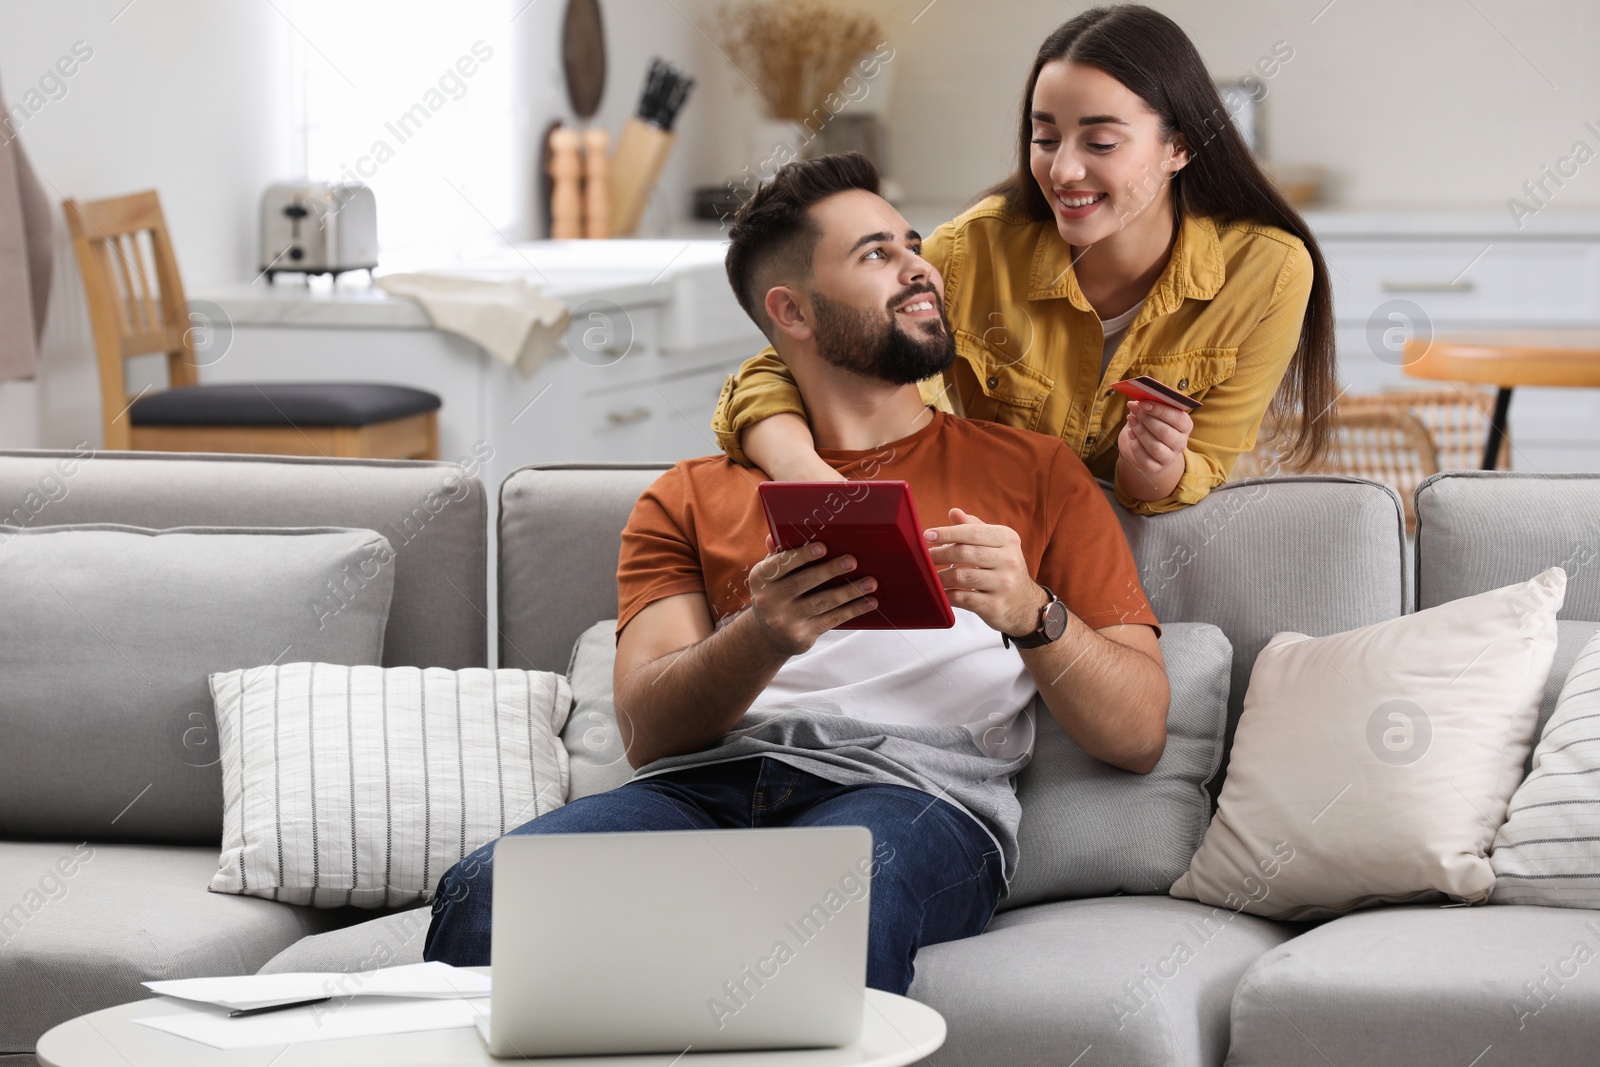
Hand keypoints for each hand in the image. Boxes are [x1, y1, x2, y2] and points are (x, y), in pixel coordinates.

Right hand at [744, 536, 877, 655]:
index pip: (781, 564)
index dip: (802, 556)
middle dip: (829, 571)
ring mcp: (785, 620)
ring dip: (849, 592)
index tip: (823, 547)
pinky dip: (853, 610)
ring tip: (870, 582)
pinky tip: (870, 602)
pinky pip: (831, 620)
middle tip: (852, 561)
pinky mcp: (802, 636)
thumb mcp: (769, 575)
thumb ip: (777, 554)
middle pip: (803, 583)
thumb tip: (777, 533)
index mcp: (760, 578)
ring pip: (822, 602)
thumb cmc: (775, 593)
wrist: (767, 637)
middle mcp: (769, 600)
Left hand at [924, 507, 1044, 636]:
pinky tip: (939, 593)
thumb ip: (975, 528)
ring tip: (928, 576)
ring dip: (939, 576)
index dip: (947, 533)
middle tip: (923, 557)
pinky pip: (963, 599)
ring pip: (962, 577)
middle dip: (939, 554)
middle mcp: (1009, 560)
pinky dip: (947, 595)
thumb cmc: (1003, 569)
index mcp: (1008, 539)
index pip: (973, 532)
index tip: (927, 535)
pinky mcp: (995, 606)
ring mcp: (1004, 584)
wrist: (1025, 605)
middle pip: (965, 553)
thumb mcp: (997, 545)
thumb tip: (954, 512)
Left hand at [1119, 400, 1192, 473]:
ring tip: (1131, 419)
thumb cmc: (1154, 422)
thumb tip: (1138, 401)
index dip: (1160, 410)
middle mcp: (1180, 443)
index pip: (1178, 418)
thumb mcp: (1155, 411)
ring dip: (1140, 431)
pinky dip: (1135, 445)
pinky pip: (1144, 459)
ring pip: (1155, 447)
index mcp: (1185, 426)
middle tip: (1135, 409)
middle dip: (1147, 419)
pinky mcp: (1155, 467)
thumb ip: (1151, 404)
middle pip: (1165, 433)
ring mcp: (1169, 457)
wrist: (1146, 443)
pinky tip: (1130, 433)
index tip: (1144, 403)